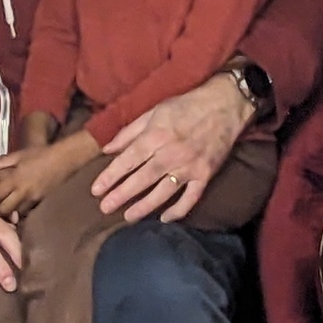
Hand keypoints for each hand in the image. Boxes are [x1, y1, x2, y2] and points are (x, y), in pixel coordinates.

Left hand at [0, 131, 98, 218]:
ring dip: (7, 214)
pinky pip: (26, 211)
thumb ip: (1, 161)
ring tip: (1, 213)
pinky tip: (16, 211)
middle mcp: (21, 192)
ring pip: (15, 213)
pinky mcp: (40, 201)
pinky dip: (19, 212)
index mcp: (14, 179)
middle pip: (3, 210)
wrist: (63, 159)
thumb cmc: (39, 154)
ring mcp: (32, 198)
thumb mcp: (19, 155)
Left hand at [91, 74, 250, 222]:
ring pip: (164, 192)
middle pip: (142, 178)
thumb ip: (129, 132)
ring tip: (128, 217)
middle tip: (105, 208)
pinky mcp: (206, 174)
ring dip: (145, 207)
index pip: (128, 160)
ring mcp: (190, 165)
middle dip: (122, 195)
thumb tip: (107, 149)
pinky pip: (191, 197)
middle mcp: (171, 152)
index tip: (96, 190)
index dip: (110, 176)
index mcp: (156, 135)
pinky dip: (179, 210)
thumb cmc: (186, 105)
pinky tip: (165, 218)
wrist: (225, 104)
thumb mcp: (154, 111)